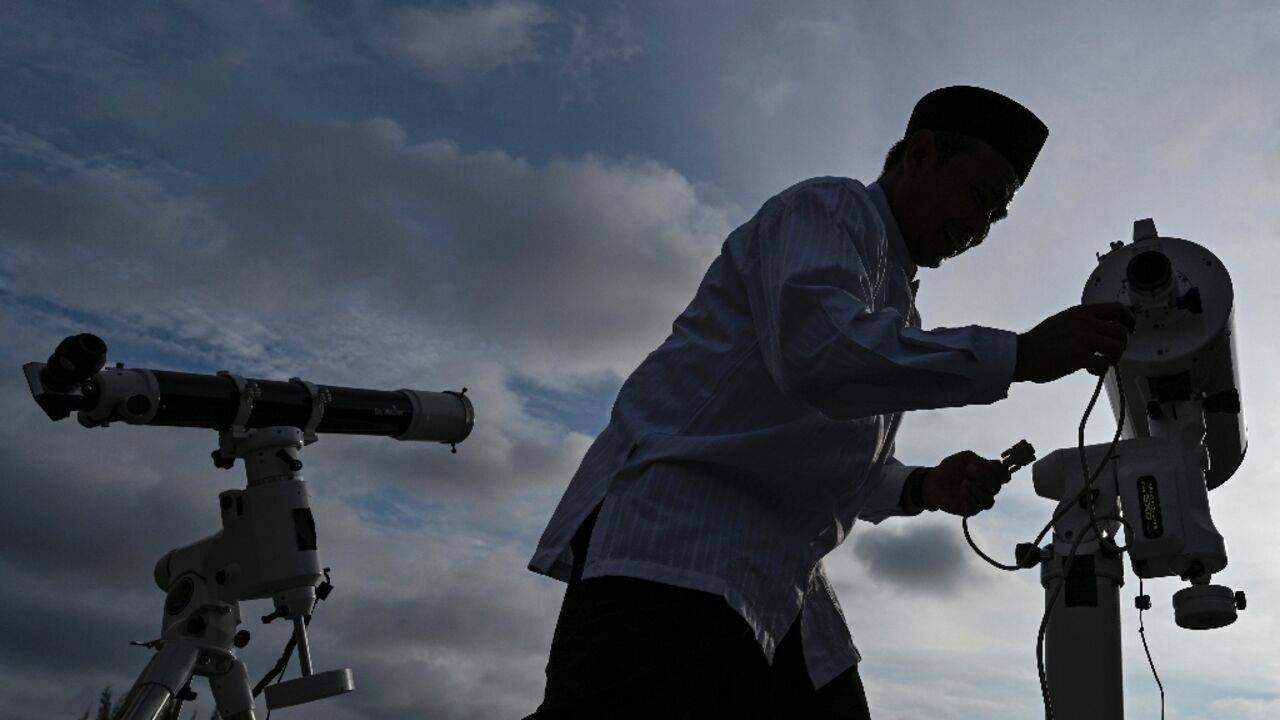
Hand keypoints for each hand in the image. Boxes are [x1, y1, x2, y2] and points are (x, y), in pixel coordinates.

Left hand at [923, 451, 1010, 516]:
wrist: (933, 481)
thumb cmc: (950, 468)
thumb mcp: (965, 458)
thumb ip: (980, 460)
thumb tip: (994, 465)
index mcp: (988, 474)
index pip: (1004, 475)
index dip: (1001, 471)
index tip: (990, 464)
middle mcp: (987, 488)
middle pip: (997, 486)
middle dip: (984, 476)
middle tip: (968, 469)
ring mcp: (979, 500)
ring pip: (989, 500)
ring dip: (978, 490)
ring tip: (964, 482)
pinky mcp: (970, 509)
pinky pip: (977, 507)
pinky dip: (971, 497)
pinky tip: (962, 491)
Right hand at [1014, 303, 1135, 382]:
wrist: (1020, 354)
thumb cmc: (1040, 341)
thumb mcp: (1064, 320)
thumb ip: (1084, 321)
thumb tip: (1105, 328)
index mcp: (1082, 312)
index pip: (1117, 309)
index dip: (1129, 321)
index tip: (1128, 330)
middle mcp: (1084, 322)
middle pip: (1121, 332)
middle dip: (1121, 346)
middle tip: (1111, 354)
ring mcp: (1081, 338)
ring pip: (1117, 348)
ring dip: (1113, 358)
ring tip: (1102, 362)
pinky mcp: (1077, 356)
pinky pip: (1103, 364)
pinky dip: (1100, 370)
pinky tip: (1090, 370)